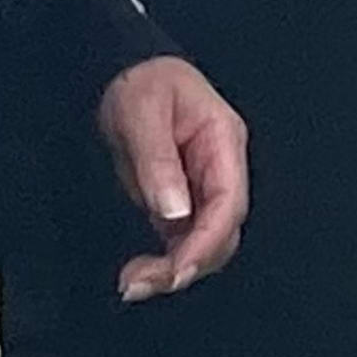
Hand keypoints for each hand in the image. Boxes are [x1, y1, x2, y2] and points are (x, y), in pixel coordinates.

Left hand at [97, 56, 248, 298]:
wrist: (127, 73)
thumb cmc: (141, 82)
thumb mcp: (142, 111)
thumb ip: (158, 161)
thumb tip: (174, 212)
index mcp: (223, 141)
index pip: (229, 204)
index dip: (206, 243)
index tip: (175, 270)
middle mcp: (220, 169)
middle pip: (222, 233)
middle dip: (187, 265)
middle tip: (140, 283)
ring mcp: (202, 188)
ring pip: (204, 244)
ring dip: (172, 270)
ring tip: (132, 283)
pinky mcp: (181, 201)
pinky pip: (182, 241)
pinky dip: (163, 262)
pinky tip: (137, 272)